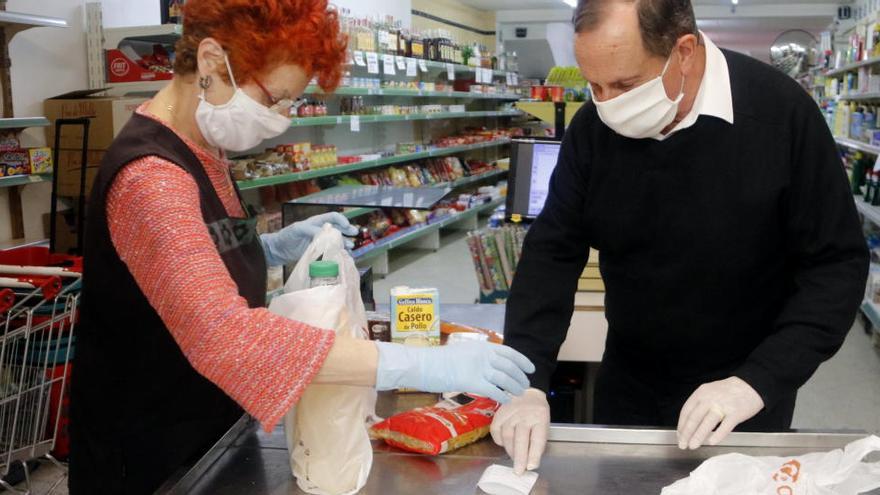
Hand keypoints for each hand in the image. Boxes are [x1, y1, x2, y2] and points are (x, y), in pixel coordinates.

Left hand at [260, 212, 357, 265]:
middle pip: (338, 228)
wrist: (278, 251)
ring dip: (344, 243)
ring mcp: (320, 243)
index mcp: (316, 222)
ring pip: (336, 241)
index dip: (341, 219)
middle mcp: (321, 232)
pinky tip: (342, 256)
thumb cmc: (286, 236)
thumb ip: (312, 230)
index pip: (332, 217)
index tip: (347, 225)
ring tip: (350, 247)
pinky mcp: (318, 253)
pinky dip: (337, 253)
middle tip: (354, 234)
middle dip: (347, 230)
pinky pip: (330, 252)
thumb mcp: (298, 230)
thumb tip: (326, 234)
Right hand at [374, 341, 534, 404]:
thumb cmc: (440, 359)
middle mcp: (484, 355)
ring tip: (519, 394)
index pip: (509, 352)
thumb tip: (490, 364)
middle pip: (510, 367)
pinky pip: (494, 391)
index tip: (530, 368)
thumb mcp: (464, 351)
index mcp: (483, 346)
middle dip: (520, 377)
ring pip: (505, 379)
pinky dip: (503, 396)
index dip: (522, 361)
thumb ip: (479, 356)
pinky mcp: (473, 382)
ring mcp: (479, 368)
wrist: (425, 364)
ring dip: (515, 388)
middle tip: (525, 385)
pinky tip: (506, 401)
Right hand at [490, 388, 549, 473]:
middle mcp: (524, 415)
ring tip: (514, 459)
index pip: (537, 438)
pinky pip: (496, 431)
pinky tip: (505, 444)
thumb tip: (530, 462)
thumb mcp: (543, 424)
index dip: (534, 454)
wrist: (527, 393)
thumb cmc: (536, 413)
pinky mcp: (499, 413)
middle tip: (518, 471)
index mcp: (540, 417)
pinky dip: (500, 441)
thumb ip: (537, 442)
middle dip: (519, 458)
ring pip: (507, 436)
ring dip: (510, 451)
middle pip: (520, 439)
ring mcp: (510, 413)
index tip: (531, 466)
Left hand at [676, 376, 763, 449]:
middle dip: (686, 434)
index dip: (681, 426)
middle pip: (694, 418)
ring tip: (693, 446)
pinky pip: (725, 426)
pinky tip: (711, 442)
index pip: (686, 412)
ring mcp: (723, 405)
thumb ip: (699, 405)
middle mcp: (709, 399)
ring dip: (698, 436)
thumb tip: (689, 424)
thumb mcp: (709, 392)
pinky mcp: (736, 413)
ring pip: (707, 423)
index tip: (679, 436)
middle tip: (683, 445)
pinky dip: (717, 435)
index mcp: (701, 393)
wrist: (750, 385)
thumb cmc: (728, 391)